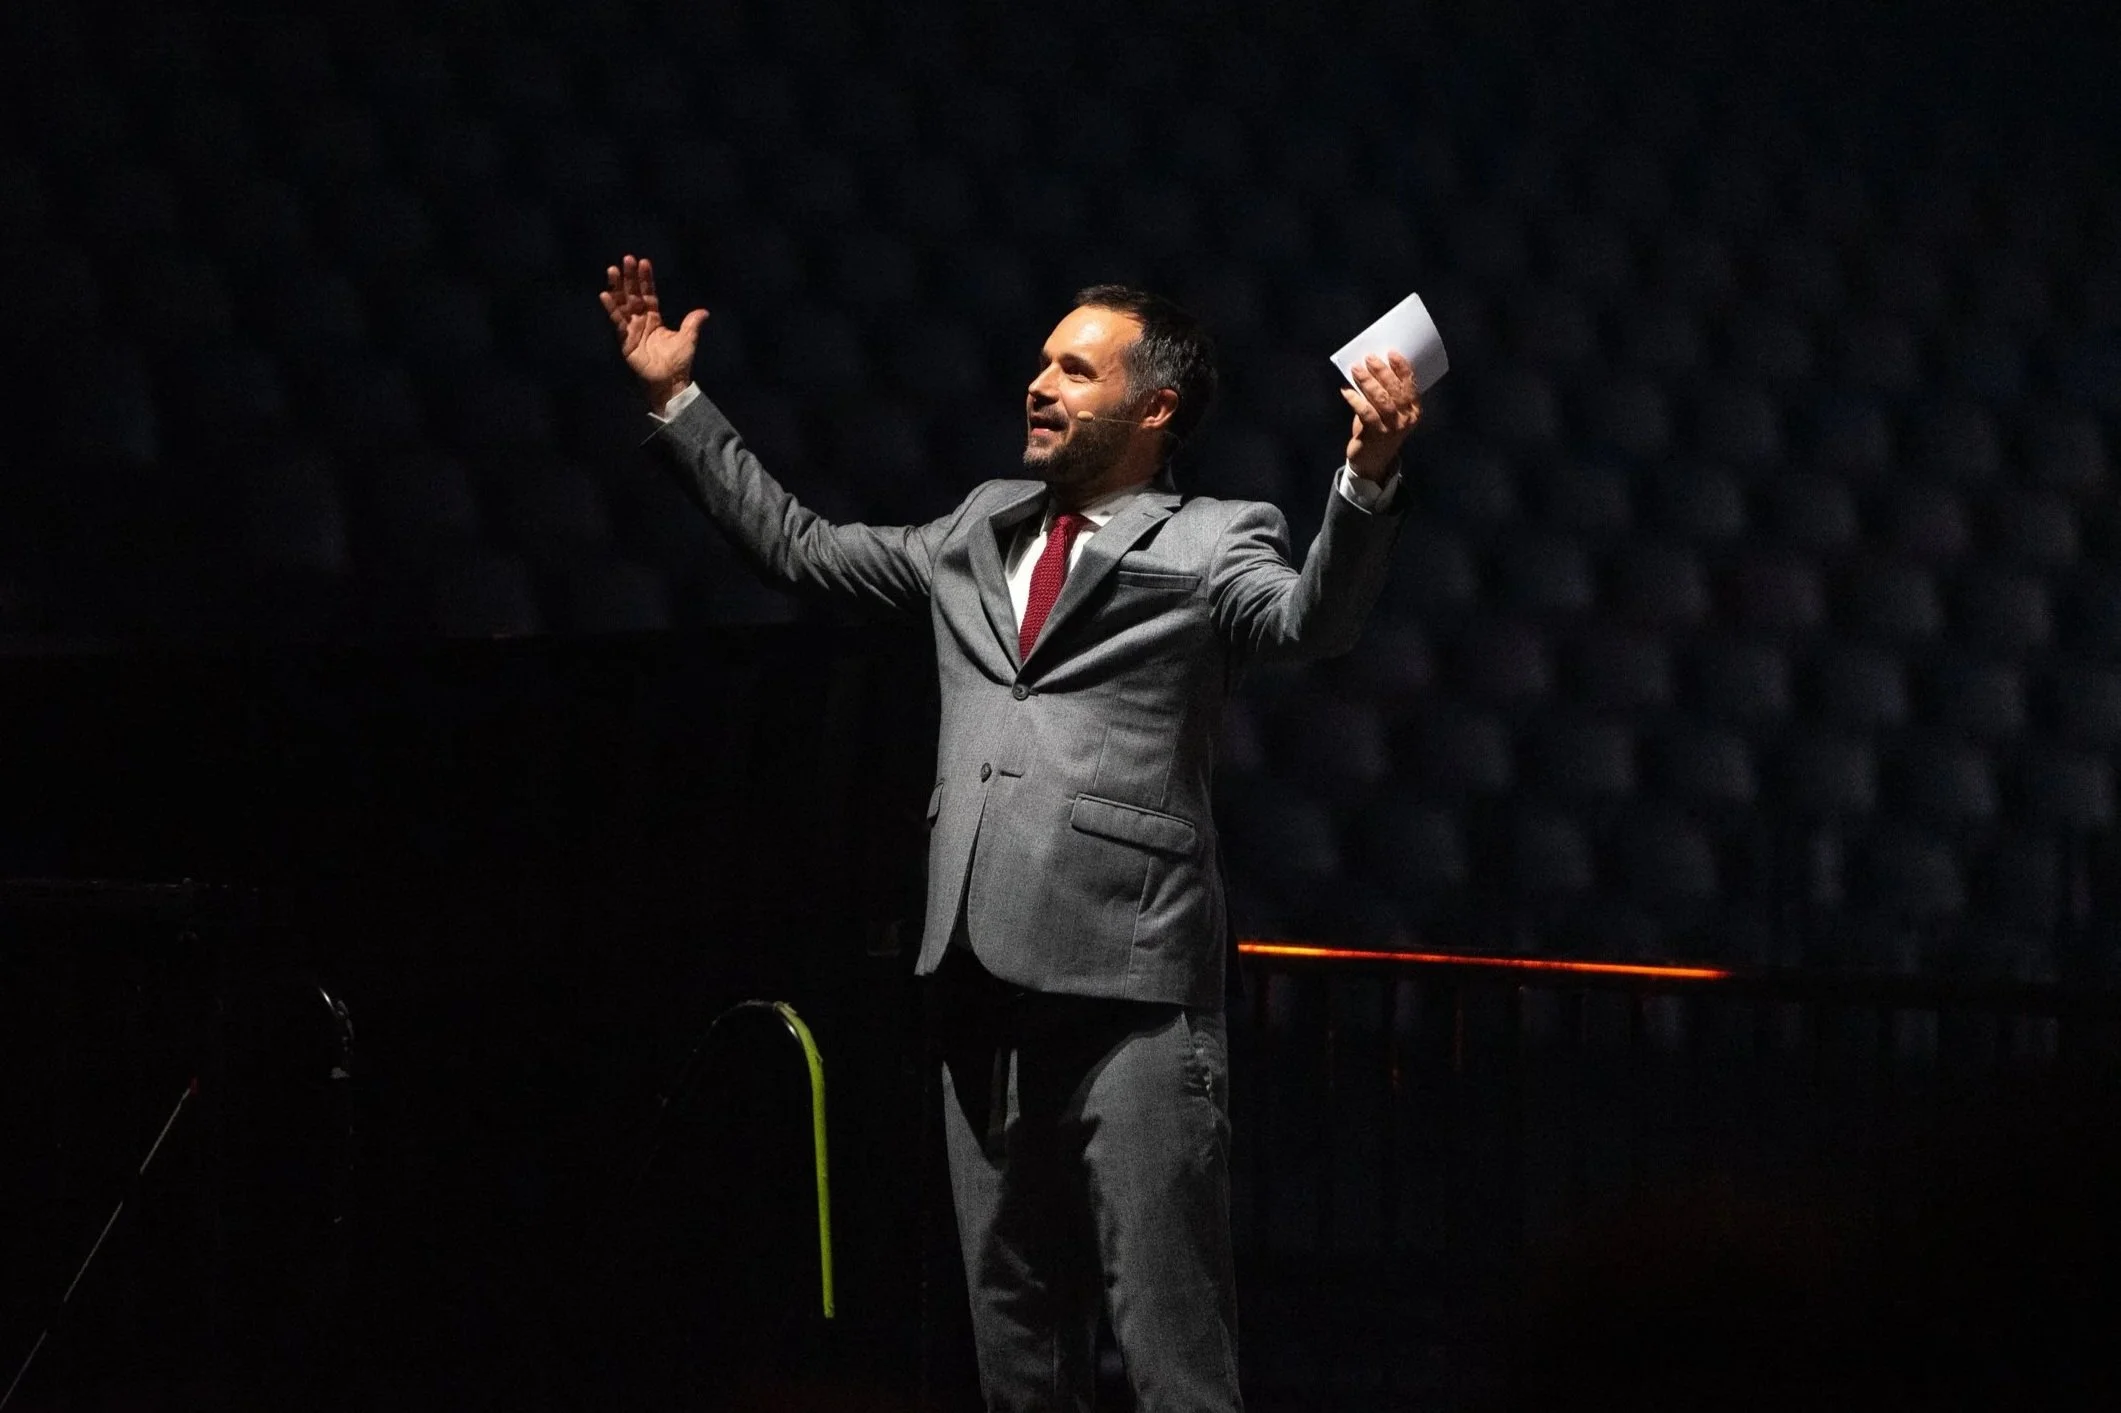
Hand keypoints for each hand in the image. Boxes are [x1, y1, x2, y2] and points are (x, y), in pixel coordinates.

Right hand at [598, 254, 708, 414]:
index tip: (643, 262)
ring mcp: (631, 329)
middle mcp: (641, 321)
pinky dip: (611, 309)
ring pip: (622, 304)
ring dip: (616, 287)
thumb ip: (692, 324)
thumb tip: (704, 312)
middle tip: (626, 259)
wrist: (669, 383)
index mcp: (654, 318)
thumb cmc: (678, 363)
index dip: (646, 279)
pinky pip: (617, 322)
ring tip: (612, 270)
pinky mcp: (625, 340)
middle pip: (633, 294)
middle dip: (629, 277)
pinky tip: (605, 294)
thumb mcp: (688, 339)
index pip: (649, 293)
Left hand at [1340, 351, 1421, 480]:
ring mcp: (1392, 428)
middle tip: (1369, 358)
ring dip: (1367, 382)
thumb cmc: (1379, 430)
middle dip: (1382, 371)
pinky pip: (1365, 412)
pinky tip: (1346, 390)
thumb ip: (1386, 395)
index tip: (1391, 353)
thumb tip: (1370, 369)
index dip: (1402, 368)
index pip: (1410, 385)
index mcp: (1414, 411)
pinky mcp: (1376, 435)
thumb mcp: (1389, 413)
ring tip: (1356, 369)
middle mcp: (1407, 420)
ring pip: (1381, 399)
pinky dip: (1354, 399)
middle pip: (1395, 390)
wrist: (1372, 461)